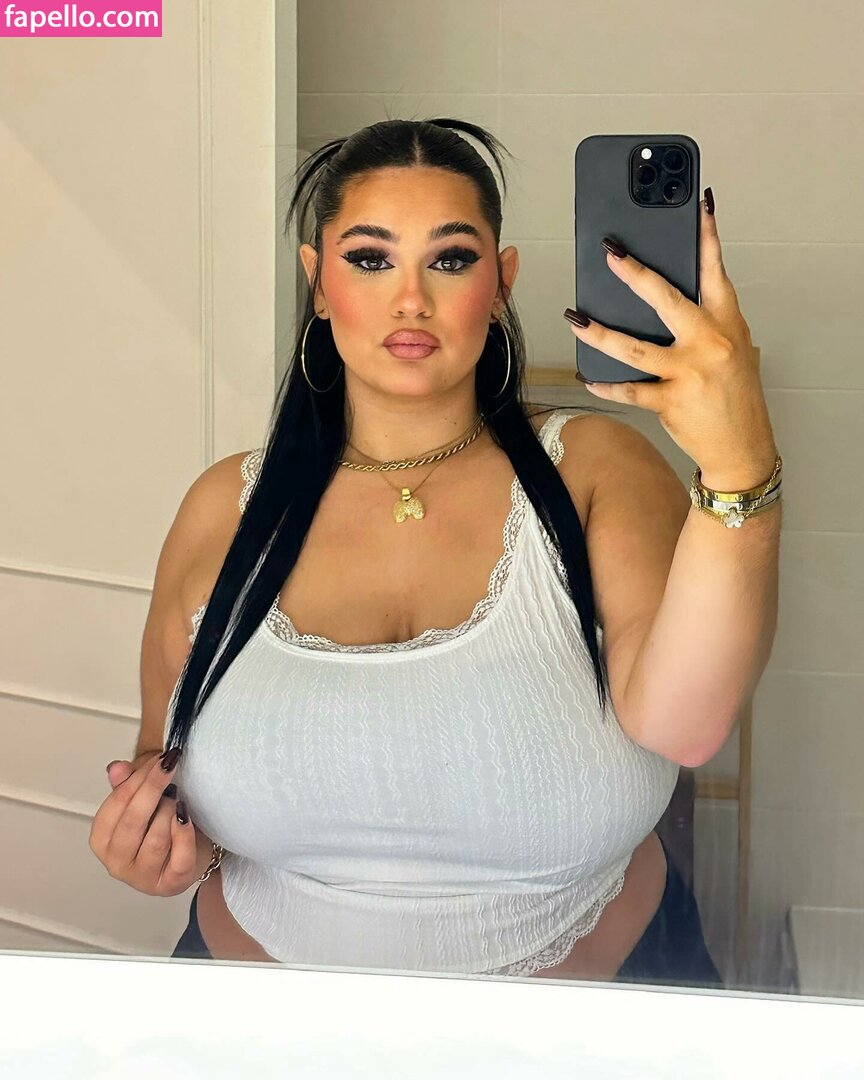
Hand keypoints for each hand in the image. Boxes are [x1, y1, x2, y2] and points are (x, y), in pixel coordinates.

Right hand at [90, 750, 199, 896]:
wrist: (191, 853)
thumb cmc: (161, 825)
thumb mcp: (142, 802)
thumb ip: (127, 785)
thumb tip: (116, 768)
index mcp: (102, 840)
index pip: (115, 805)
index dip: (137, 778)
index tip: (158, 758)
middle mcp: (116, 863)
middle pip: (133, 821)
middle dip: (153, 788)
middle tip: (171, 765)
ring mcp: (143, 878)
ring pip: (155, 839)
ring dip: (169, 811)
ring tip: (177, 797)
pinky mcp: (170, 884)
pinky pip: (179, 856)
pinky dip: (184, 833)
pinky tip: (186, 816)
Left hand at [566, 192, 777, 488]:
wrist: (743, 448)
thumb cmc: (735, 397)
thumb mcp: (735, 350)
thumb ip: (708, 323)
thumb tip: (668, 300)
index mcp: (727, 323)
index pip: (716, 271)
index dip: (707, 236)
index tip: (700, 203)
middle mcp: (709, 343)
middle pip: (667, 299)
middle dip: (635, 274)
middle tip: (610, 253)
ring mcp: (690, 373)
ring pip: (634, 347)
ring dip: (600, 332)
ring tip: (576, 318)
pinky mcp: (671, 402)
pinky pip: (630, 390)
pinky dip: (606, 385)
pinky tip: (587, 376)